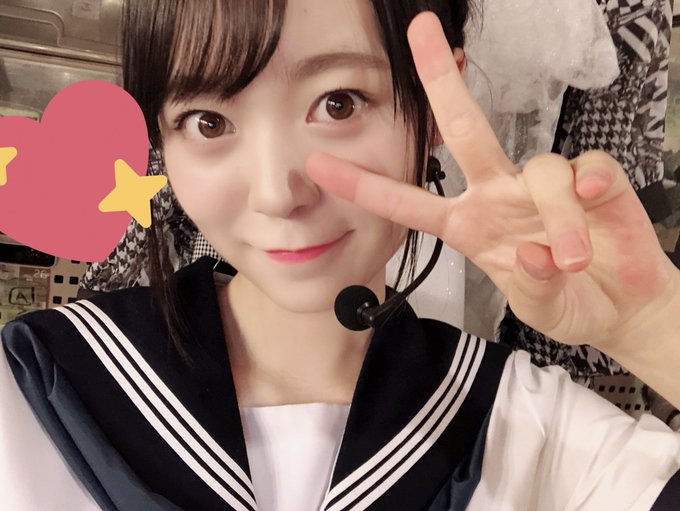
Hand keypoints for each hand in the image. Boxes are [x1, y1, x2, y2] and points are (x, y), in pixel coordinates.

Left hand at [306, 11, 678, 350]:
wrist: (620, 308)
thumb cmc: (567, 302)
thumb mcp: (538, 307)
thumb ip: (530, 285)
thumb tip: (534, 253)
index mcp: (468, 225)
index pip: (408, 202)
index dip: (364, 185)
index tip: (320, 164)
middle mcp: (500, 195)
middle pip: (465, 130)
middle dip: (441, 82)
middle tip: (421, 34)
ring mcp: (545, 187)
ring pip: (540, 168)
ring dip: (557, 217)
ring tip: (573, 261)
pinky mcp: (596, 184)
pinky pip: (585, 168)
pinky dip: (588, 186)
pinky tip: (593, 204)